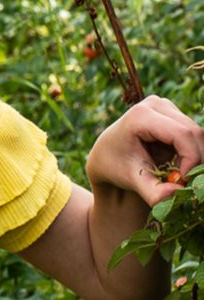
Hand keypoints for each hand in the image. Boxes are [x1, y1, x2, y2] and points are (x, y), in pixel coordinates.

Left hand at [86, 95, 203, 205]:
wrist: (105, 156)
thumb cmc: (115, 166)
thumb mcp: (132, 179)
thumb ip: (152, 190)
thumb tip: (174, 194)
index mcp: (141, 115)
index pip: (181, 134)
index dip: (191, 158)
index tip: (185, 181)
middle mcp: (155, 105)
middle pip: (194, 133)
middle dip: (196, 160)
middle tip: (187, 182)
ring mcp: (165, 107)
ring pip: (197, 135)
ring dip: (195, 157)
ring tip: (178, 175)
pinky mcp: (172, 114)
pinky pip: (193, 136)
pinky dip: (191, 153)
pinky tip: (178, 166)